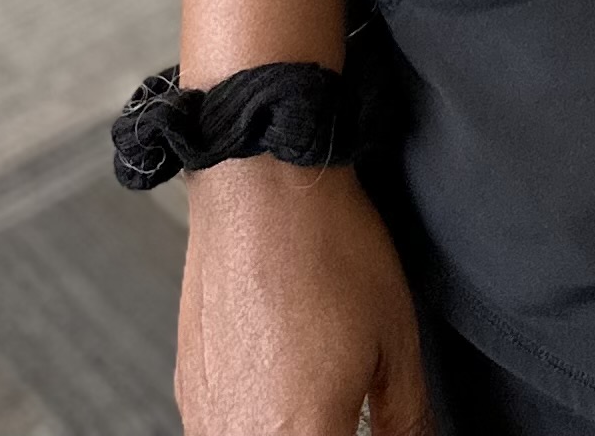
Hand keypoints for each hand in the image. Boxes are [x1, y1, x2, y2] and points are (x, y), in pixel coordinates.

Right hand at [176, 161, 430, 435]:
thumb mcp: (396, 339)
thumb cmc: (327, 248)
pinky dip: (256, 420)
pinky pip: (223, 429)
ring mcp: (206, 415)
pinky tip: (280, 384)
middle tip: (348, 406)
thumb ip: (406, 418)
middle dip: (327, 433)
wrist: (260, 183)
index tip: (370, 425)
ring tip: (315, 392)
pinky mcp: (188, 387)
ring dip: (288, 431)